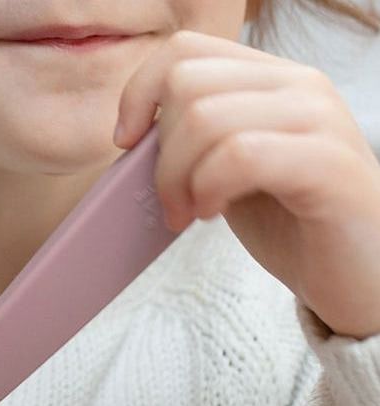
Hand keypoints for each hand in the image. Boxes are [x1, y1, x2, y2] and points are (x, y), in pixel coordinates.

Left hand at [116, 31, 379, 337]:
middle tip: (171, 204)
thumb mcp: (229, 174)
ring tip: (191, 214)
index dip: (140, 93)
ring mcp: (318, 118)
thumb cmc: (292, 226)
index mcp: (271, 81)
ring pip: (206, 118)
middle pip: (188, 84)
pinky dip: (210, 188)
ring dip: (178, 178)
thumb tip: (133, 139)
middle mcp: (299, 85)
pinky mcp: (327, 163)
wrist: (357, 274)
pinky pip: (241, 154)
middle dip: (160, 153)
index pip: (186, 51)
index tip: (128, 145)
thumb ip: (195, 145)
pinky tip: (214, 213)